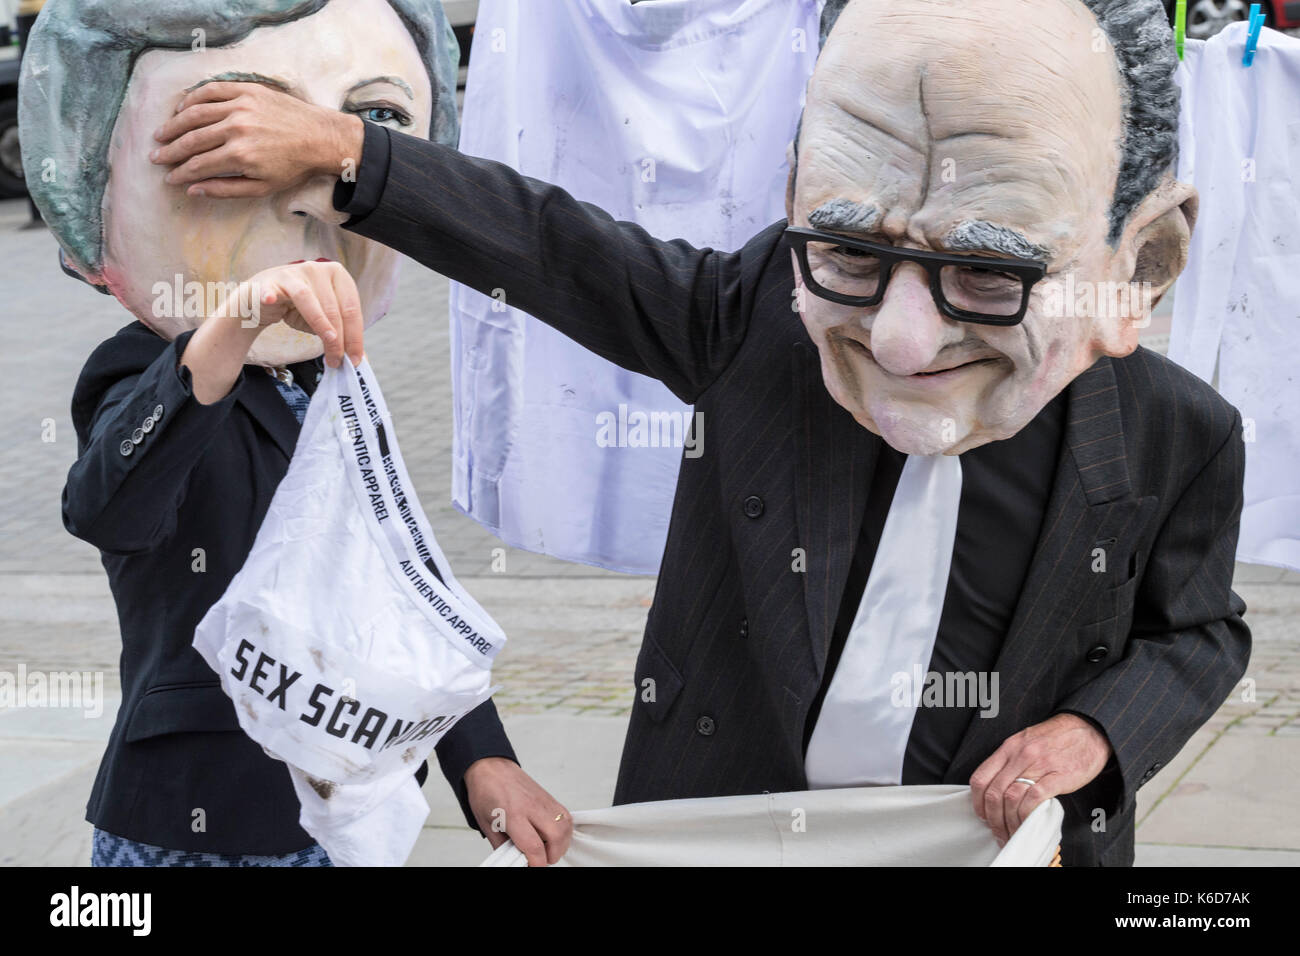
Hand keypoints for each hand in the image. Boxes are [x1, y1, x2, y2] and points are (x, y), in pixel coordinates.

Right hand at [150, 81, 363, 198]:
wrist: (321, 138)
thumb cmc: (294, 167)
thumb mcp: (263, 187)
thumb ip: (225, 189)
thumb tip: (193, 189)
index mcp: (240, 155)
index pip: (198, 165)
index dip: (180, 172)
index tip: (169, 177)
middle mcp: (236, 128)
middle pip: (191, 139)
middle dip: (170, 150)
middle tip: (156, 157)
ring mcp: (241, 106)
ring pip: (195, 113)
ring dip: (174, 125)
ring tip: (161, 135)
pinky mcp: (247, 90)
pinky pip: (211, 90)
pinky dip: (192, 98)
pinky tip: (181, 110)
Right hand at [244, 259, 364, 368]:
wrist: (266, 301)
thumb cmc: (301, 309)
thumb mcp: (326, 321)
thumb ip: (342, 335)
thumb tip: (360, 359)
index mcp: (337, 275)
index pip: (351, 308)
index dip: (355, 336)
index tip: (354, 359)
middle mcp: (317, 269)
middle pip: (332, 307)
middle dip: (338, 339)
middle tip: (337, 361)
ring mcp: (292, 273)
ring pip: (308, 299)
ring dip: (320, 324)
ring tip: (328, 342)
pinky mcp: (269, 282)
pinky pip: (270, 289)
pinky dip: (269, 295)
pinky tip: (269, 299)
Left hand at [464, 757, 572, 865]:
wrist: (490, 767)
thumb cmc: (486, 791)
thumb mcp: (487, 824)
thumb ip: (502, 846)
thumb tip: (511, 861)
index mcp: (512, 813)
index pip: (533, 845)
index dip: (536, 863)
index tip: (533, 867)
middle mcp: (532, 806)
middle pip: (556, 836)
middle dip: (552, 855)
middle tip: (540, 859)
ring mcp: (544, 800)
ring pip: (566, 826)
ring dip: (561, 844)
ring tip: (547, 849)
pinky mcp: (550, 798)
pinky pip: (566, 817)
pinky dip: (564, 831)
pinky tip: (553, 836)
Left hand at [969, 713, 1111, 845]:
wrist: (1088, 730)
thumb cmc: (1057, 738)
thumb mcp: (1025, 743)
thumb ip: (1009, 762)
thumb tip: (994, 789)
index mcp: (1009, 748)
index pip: (980, 778)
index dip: (977, 802)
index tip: (983, 817)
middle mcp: (1019, 755)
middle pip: (994, 793)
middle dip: (993, 819)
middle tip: (998, 833)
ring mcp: (1038, 765)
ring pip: (1011, 798)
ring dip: (1009, 822)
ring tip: (1013, 834)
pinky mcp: (1058, 776)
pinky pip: (1034, 798)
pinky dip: (1027, 815)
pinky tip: (1028, 823)